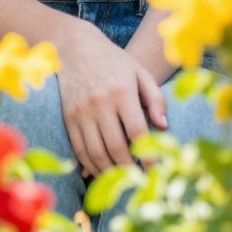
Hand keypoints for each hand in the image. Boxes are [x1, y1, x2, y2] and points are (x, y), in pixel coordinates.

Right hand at [56, 22, 168, 177]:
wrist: (76, 49)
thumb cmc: (114, 62)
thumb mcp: (140, 72)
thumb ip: (155, 98)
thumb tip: (164, 126)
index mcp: (122, 92)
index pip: (137, 131)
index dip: (147, 155)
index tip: (156, 172)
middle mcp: (100, 103)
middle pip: (115, 147)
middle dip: (129, 170)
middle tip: (139, 182)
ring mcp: (81, 112)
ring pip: (95, 153)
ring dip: (109, 172)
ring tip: (122, 181)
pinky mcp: (68, 118)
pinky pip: (79, 150)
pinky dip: (91, 166)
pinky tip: (103, 171)